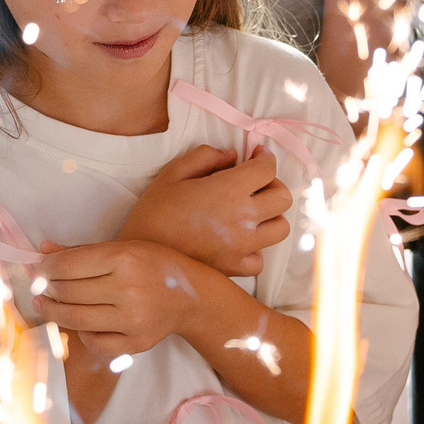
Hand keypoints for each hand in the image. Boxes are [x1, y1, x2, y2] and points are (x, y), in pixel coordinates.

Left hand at [33, 239, 206, 358]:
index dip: (47, 268)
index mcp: (124, 258)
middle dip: (47, 289)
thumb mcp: (123, 248)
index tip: (41, 270)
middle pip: (68, 292)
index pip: (68, 266)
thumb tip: (42, 251)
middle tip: (42, 287)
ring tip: (45, 305)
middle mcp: (129, 289)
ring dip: (53, 312)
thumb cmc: (154, 266)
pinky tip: (78, 323)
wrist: (192, 297)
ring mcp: (133, 319)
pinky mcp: (137, 342)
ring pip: (75, 319)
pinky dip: (81, 333)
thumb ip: (82, 251)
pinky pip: (94, 342)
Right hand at [120, 145, 292, 277]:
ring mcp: (243, 246)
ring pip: (280, 228)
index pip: (267, 169)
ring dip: (270, 217)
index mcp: (229, 190)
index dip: (265, 158)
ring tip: (250, 213)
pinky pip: (261, 258)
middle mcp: (244, 218)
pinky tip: (239, 241)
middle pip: (282, 197)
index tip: (257, 156)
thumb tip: (232, 154)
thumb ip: (205, 157)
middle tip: (254, 183)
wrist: (141, 254)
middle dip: (272, 185)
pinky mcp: (235, 268)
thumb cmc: (153, 211)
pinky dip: (256, 249)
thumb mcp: (173, 173)